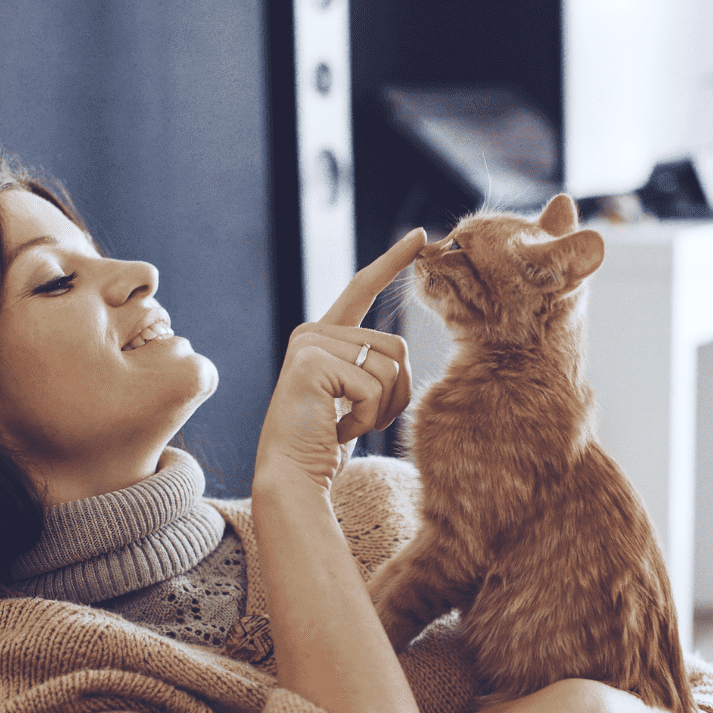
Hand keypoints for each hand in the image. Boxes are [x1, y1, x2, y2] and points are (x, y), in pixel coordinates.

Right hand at [253, 229, 423, 491]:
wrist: (292, 475)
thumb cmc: (324, 443)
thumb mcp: (353, 397)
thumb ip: (369, 367)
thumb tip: (397, 352)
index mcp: (324, 336)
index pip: (362, 288)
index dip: (392, 262)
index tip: (420, 237)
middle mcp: (313, 332)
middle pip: (396, 345)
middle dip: (394, 394)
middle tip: (358, 420)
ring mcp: (310, 343)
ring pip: (390, 365)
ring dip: (381, 408)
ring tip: (346, 424)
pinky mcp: (312, 362)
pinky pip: (374, 386)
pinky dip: (366, 418)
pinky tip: (337, 429)